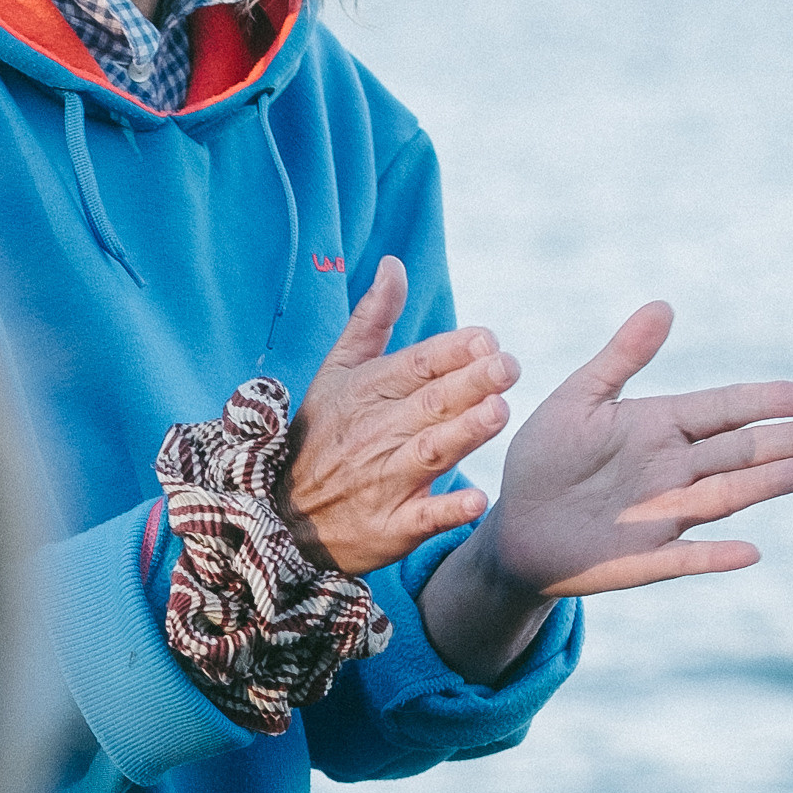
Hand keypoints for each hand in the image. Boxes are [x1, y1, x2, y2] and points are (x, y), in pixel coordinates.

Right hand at [276, 256, 517, 575]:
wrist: (283, 517)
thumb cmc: (321, 437)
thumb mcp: (337, 373)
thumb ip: (371, 320)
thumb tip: (394, 264)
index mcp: (368, 392)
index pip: (415, 365)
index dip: (450, 351)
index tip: (487, 338)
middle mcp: (377, 433)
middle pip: (429, 404)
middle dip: (470, 384)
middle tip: (508, 366)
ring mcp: (383, 481)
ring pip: (428, 453)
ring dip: (462, 434)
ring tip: (498, 413)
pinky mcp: (390, 527)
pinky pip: (421, 518)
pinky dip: (447, 510)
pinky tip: (476, 500)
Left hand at [418, 301, 792, 681]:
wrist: (516, 528)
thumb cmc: (545, 460)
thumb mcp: (577, 399)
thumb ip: (622, 358)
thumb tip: (663, 305)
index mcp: (661, 426)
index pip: (725, 409)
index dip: (765, 402)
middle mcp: (675, 469)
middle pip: (743, 451)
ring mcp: (666, 514)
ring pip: (729, 494)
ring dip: (771, 485)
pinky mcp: (647, 558)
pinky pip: (687, 558)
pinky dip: (716, 556)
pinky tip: (749, 553)